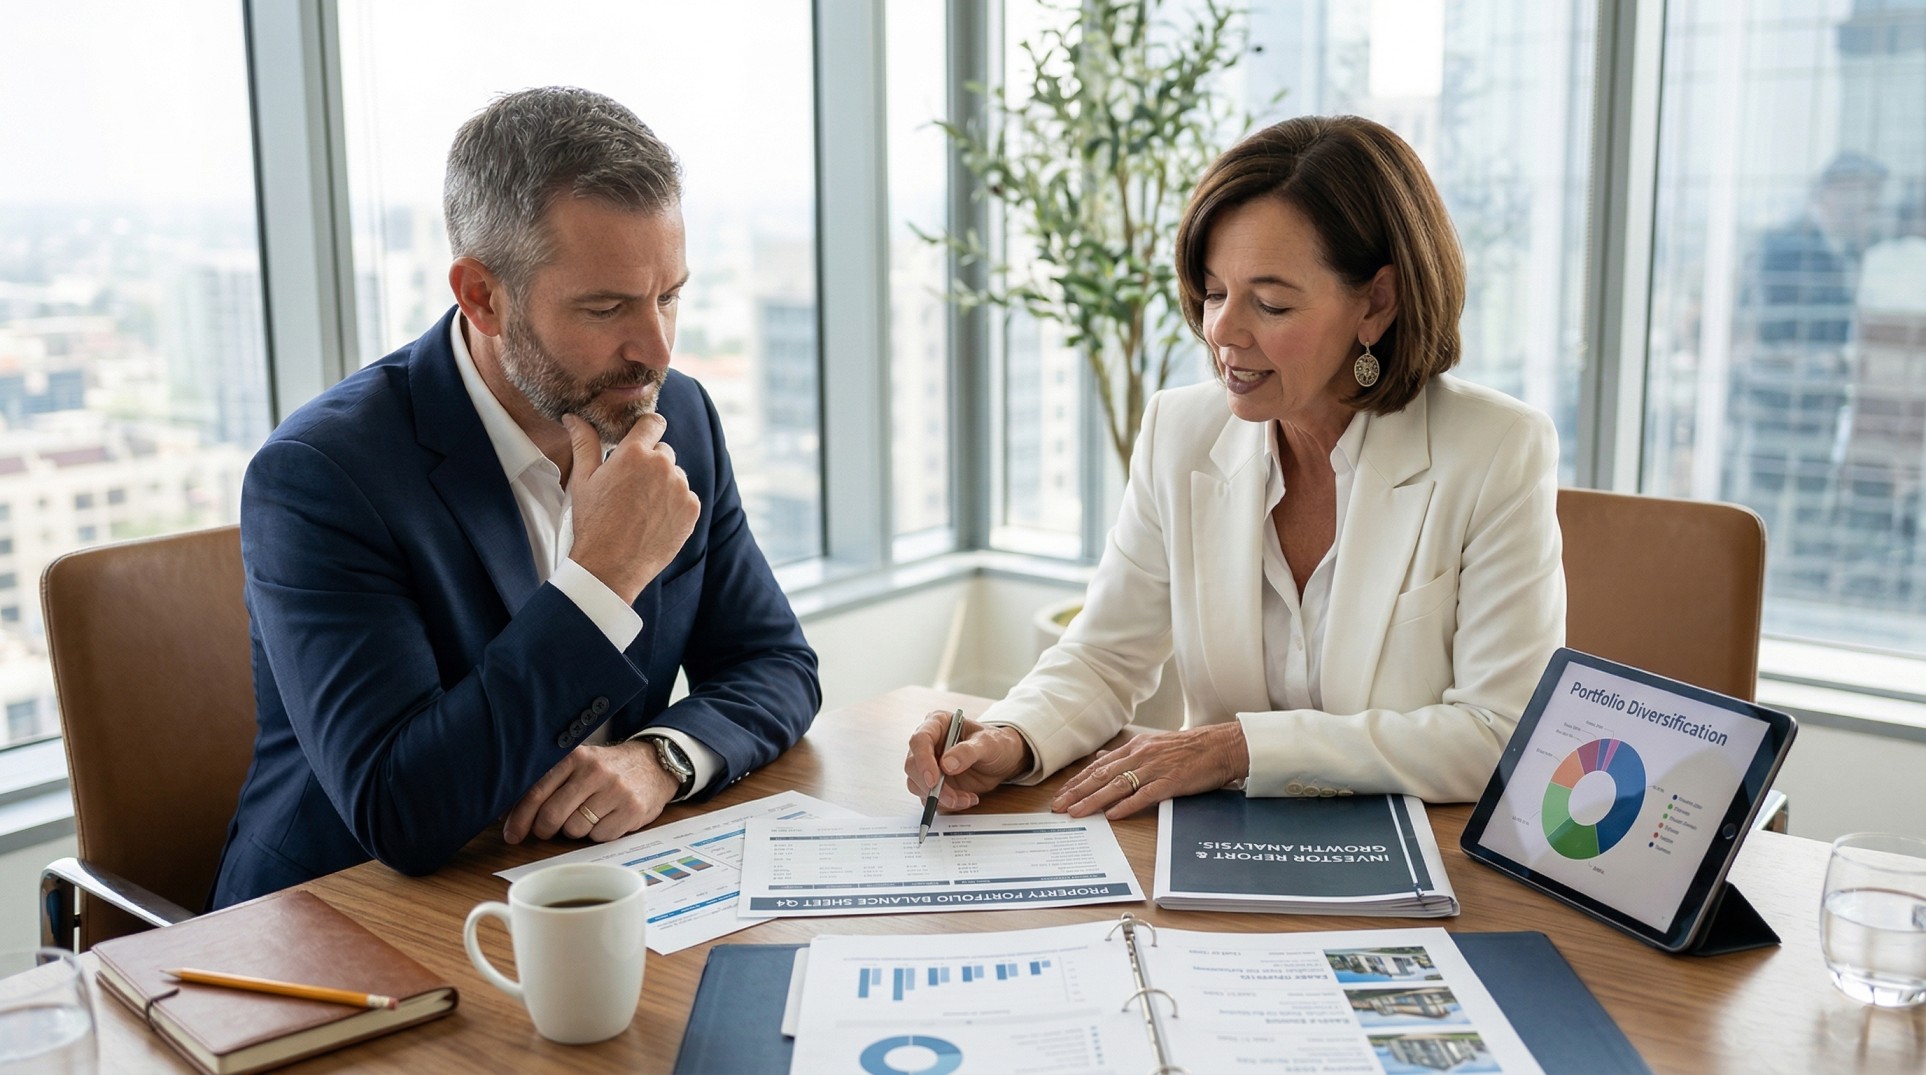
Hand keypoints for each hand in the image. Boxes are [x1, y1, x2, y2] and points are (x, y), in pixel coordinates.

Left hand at [502, 741, 678, 843]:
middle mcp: (594, 771)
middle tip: (548, 830)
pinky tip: (607, 818)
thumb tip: (507, 814)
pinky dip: (599, 834)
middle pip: (551, 816)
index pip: (536, 791)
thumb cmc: (606, 770)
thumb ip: (547, 783)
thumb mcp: (578, 764)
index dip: (519, 817)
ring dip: (576, 830)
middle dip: (544, 830)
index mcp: (574, 757)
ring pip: (575, 830)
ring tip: (588, 815)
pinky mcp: (632, 809)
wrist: (653, 764)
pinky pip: (600, 837)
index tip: (512, 834)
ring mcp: (615, 790)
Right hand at [564, 412, 700, 602]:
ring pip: (675, 475)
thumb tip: (575, 417)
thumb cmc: (593, 521)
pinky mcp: (692, 509)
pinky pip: (686, 497)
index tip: (640, 440)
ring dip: (663, 484)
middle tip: (631, 487)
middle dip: (650, 462)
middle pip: (663, 451)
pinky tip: (654, 519)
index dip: (646, 430)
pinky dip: (675, 504)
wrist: (611, 566)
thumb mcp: (583, 479)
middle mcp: (663, 465)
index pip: (653, 422)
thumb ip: (585, 443)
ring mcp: (681, 488)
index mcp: (635, 453)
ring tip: (641, 507)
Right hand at [902, 710, 1033, 811]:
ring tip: (967, 798)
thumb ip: (968, 751)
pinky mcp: (933, 783)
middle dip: (931, 786)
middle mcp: (929, 744)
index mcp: (938, 724)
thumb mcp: (988, 743)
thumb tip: (946, 764)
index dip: (922, 760)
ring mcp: (929, 765)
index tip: (934, 780)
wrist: (1003, 760)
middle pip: (913, 766)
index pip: (920, 740)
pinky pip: (929, 797)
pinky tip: (966, 799)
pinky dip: (946, 804)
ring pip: (918, 785)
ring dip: (941, 798)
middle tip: (952, 798)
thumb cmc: (996, 743)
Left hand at [1051, 722, 1249, 819]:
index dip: (1077, 781)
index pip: (1098, 766)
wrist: (1222, 745)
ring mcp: (1155, 768)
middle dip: (1077, 792)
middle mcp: (1141, 756)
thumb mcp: (1153, 744)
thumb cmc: (1190, 748)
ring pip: (1117, 786)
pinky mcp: (1171, 781)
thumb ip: (1126, 754)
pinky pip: (1144, 795)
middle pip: (1101, 776)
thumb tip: (1100, 757)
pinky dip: (1126, 805)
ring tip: (1076, 813)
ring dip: (1093, 800)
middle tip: (1058, 807)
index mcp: (1135, 747)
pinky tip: (1112, 815)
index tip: (1061, 794)